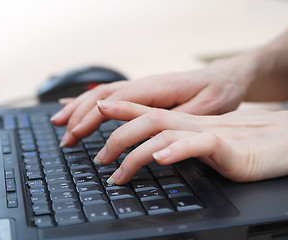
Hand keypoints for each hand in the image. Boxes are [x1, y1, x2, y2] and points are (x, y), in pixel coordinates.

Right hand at [51, 67, 247, 146]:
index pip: (117, 101)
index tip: (76, 134)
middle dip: (80, 116)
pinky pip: (113, 94)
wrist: (227, 77)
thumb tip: (157, 135)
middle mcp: (147, 84)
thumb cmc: (220, 92)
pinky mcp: (146, 91)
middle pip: (104, 96)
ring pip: (105, 93)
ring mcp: (145, 86)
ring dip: (80, 108)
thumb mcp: (209, 108)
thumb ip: (182, 119)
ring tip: (60, 123)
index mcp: (159, 88)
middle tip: (64, 139)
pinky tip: (77, 104)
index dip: (93, 117)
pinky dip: (92, 99)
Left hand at [94, 100, 287, 184]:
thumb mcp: (210, 146)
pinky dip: (176, 149)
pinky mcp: (226, 147)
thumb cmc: (251, 147)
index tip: (95, 112)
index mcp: (189, 123)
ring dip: (137, 152)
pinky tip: (161, 157)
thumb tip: (161, 155)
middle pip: (148, 119)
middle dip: (117, 135)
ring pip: (164, 131)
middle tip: (98, 159)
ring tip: (119, 172)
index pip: (148, 111)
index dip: (121, 110)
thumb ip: (186, 147)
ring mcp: (209, 134)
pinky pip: (197, 144)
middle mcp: (194, 124)